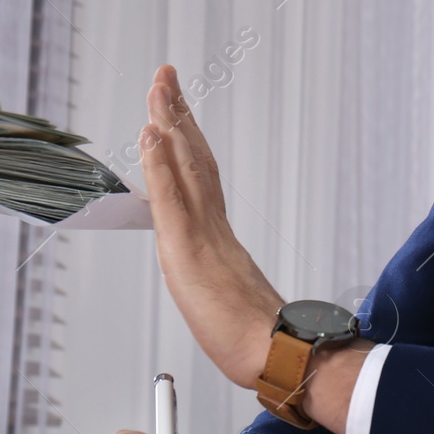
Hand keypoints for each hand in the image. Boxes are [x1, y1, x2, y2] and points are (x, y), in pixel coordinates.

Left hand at [140, 64, 281, 388]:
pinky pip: (172, 200)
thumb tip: (230, 285)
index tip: (174, 109)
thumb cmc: (260, 341)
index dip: (186, 140)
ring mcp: (203, 237)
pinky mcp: (191, 252)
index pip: (199, 177)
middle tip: (165, 75)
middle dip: (177, 115)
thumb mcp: (233, 306)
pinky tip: (152, 136)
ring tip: (157, 90)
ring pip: (184, 169)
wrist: (282, 357)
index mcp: (220, 238)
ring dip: (168, 125)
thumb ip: (229, 284)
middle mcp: (213, 228)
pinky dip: (161, 165)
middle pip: (193, 159)